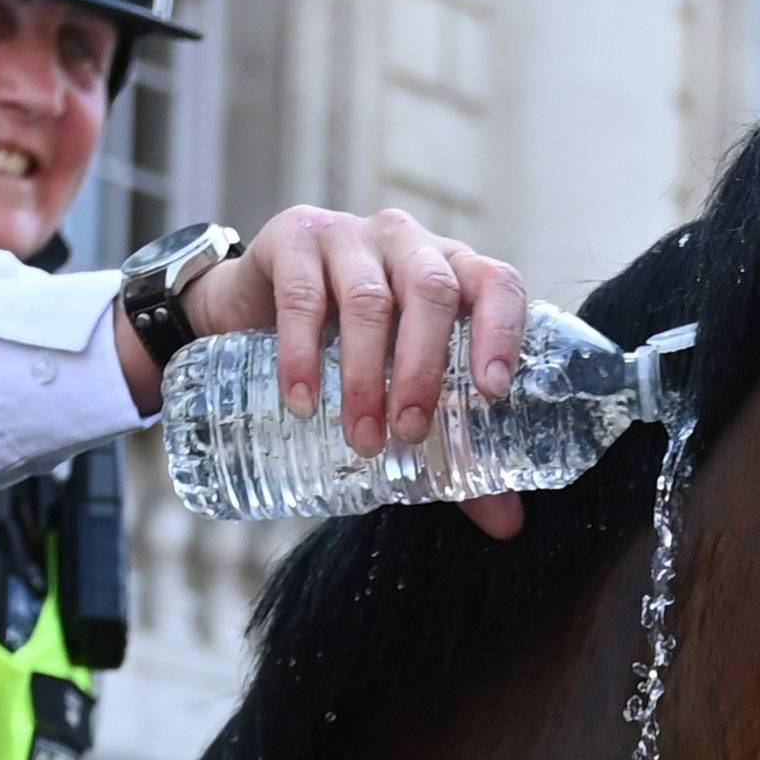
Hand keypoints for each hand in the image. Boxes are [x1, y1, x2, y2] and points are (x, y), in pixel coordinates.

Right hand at [178, 207, 534, 539]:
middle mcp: (408, 243)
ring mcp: (350, 235)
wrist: (251, 307)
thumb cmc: (346, 347)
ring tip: (361, 436)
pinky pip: (302, 295)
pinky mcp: (294, 239)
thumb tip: (508, 524)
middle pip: (433, 291)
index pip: (496, 283)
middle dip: (424, 368)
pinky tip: (302, 401)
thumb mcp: (400, 390)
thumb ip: (455, 451)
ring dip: (366, 374)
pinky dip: (302, 353)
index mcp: (452, 271)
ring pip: (369, 298)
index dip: (502, 331)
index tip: (492, 393)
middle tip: (408, 432)